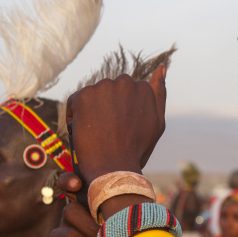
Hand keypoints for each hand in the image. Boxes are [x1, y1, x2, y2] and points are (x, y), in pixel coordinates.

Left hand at [66, 64, 166, 183]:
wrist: (115, 168)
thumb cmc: (137, 150)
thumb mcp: (157, 123)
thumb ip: (159, 94)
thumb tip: (161, 67)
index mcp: (142, 88)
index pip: (126, 93)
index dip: (121, 114)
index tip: (120, 130)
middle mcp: (124, 82)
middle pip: (109, 91)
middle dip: (107, 109)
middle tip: (108, 133)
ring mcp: (103, 88)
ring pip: (93, 96)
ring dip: (92, 111)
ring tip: (98, 134)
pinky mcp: (83, 96)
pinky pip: (76, 102)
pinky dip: (76, 116)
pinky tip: (84, 132)